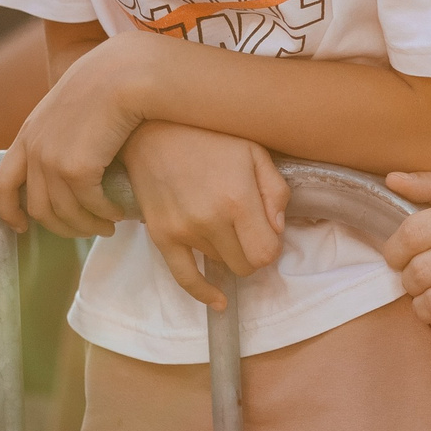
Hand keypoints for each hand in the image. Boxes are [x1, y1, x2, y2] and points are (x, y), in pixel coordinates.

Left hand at [0, 35, 151, 237]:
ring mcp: (51, 160)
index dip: (8, 211)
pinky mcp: (76, 168)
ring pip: (63, 213)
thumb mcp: (72, 103)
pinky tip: (118, 212)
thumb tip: (78, 146)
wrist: (124, 71)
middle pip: (37, 208)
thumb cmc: (108, 81)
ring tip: (108, 225)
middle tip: (86, 228)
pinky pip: (88, 206)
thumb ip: (64, 126)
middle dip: (62, 227)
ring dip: (87, 226)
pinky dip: (104, 214)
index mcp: (28, 134)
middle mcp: (34, 150)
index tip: (23, 226)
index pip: (2, 184)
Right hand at [116, 120, 286, 308]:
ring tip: (220, 221)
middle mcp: (210, 222)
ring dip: (227, 252)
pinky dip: (204, 293)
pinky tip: (219, 301)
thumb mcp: (254, 151)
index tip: (267, 230)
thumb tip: (277, 229)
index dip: (271, 245)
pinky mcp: (161, 237)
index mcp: (237, 200)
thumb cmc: (210, 136)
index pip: (265, 254)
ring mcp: (183, 232)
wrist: (153, 129)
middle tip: (248, 229)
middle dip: (252, 252)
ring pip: (220, 265)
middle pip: (245, 265)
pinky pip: (184, 279)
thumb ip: (275, 191)